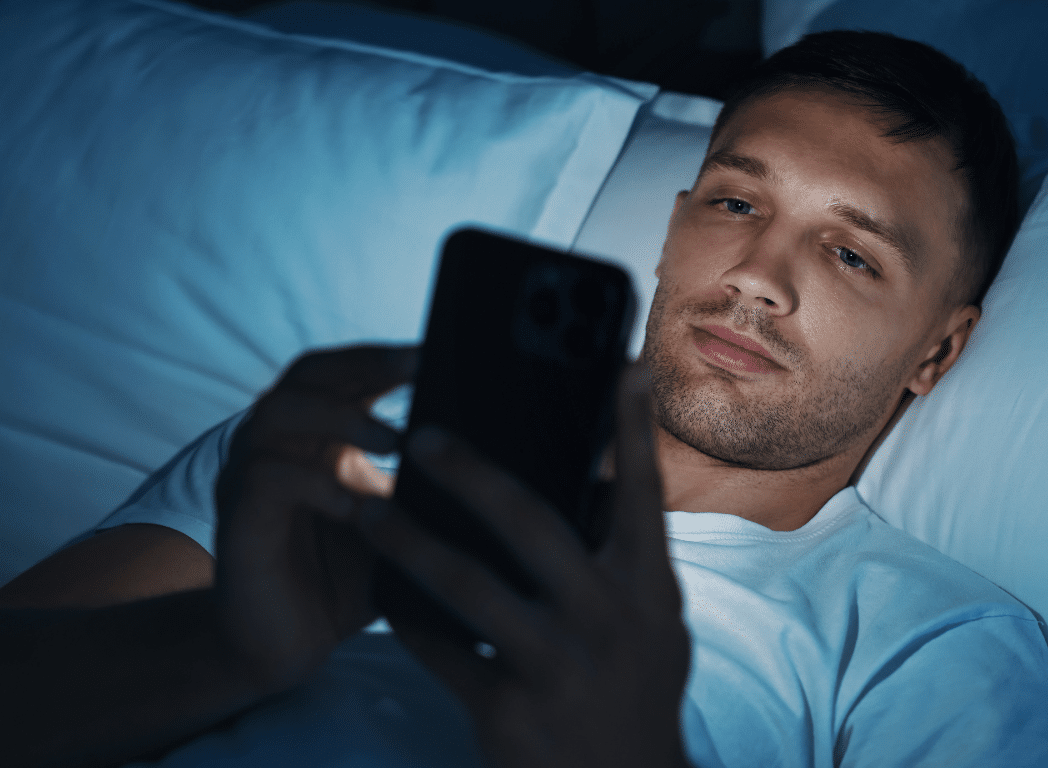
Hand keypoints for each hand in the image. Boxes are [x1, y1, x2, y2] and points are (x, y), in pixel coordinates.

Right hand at [214, 344, 416, 691]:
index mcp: (320, 434)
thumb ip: (430, 486)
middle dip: (366, 365)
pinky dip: (312, 483)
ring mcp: (251, 476)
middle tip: (418, 368)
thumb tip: (501, 458)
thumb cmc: (347, 579)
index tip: (439, 349)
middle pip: (310, 374)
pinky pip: (266, 480)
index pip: (346, 372)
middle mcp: (281, 442)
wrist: (288, 647)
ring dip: (341, 418)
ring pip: (279, 414)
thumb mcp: (400, 522)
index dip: (386, 356)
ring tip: (395, 439)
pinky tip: (353, 504)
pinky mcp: (238, 519)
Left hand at [361, 364, 692, 767]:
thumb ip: (627, 558)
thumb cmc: (637, 694)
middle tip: (425, 433)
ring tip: (366, 509)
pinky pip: (442, 648)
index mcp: (649, 588)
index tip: (622, 358)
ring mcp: (557, 666)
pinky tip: (381, 593)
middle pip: (530, 522)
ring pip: (466, 584)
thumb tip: (593, 477)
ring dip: (409, 539)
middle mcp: (608, 618)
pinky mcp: (508, 711)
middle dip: (472, 471)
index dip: (633, 423)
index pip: (643, 490)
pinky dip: (407, 617)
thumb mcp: (654, 624)